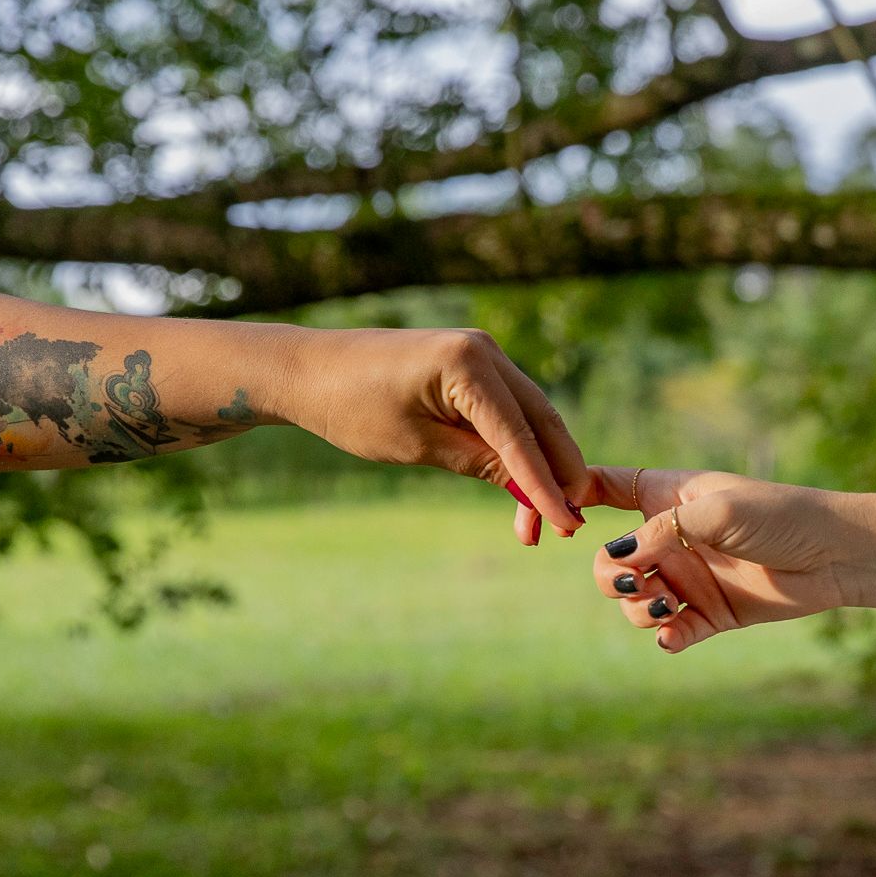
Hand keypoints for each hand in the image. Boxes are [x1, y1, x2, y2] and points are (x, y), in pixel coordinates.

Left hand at [277, 327, 588, 540]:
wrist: (308, 371)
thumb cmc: (352, 407)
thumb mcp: (418, 445)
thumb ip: (479, 464)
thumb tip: (531, 490)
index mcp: (467, 363)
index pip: (519, 434)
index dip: (545, 484)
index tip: (567, 523)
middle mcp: (484, 350)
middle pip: (540, 419)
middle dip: (557, 474)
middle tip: (568, 526)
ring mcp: (481, 354)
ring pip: (530, 417)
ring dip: (539, 465)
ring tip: (538, 522)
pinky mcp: (472, 365)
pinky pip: (508, 410)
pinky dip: (517, 448)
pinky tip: (520, 487)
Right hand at [585, 466, 860, 651]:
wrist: (836, 555)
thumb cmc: (780, 516)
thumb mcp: (716, 511)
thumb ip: (661, 532)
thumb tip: (614, 559)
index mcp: (666, 497)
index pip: (601, 488)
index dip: (568, 498)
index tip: (550, 522)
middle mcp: (669, 538)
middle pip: (607, 560)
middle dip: (607, 575)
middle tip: (631, 581)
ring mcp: (688, 578)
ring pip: (633, 600)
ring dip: (638, 607)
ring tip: (667, 606)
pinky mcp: (709, 614)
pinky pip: (669, 632)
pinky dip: (664, 636)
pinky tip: (673, 634)